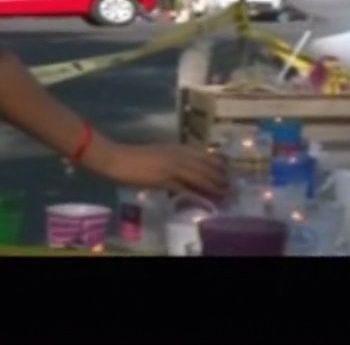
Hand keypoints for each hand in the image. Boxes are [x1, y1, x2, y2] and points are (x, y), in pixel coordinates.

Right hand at [97, 143, 228, 199]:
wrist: (117, 158)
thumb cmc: (134, 156)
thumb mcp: (158, 154)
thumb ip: (172, 159)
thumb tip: (183, 169)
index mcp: (176, 148)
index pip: (204, 155)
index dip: (217, 164)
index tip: (228, 171)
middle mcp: (178, 155)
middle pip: (206, 166)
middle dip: (221, 177)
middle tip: (232, 186)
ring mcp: (173, 167)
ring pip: (201, 176)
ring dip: (215, 186)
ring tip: (226, 194)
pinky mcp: (166, 179)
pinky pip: (186, 188)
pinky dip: (198, 194)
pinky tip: (206, 200)